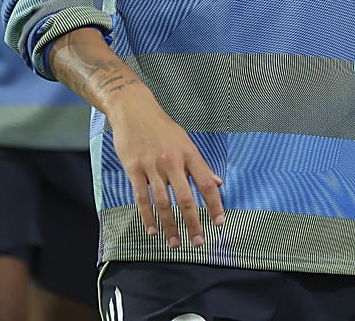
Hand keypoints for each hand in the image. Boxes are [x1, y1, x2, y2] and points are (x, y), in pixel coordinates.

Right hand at [110, 94, 223, 249]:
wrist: (133, 110)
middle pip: (185, 198)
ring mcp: (152, 166)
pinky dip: (147, 216)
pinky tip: (153, 230)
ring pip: (162, 202)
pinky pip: (141, 198)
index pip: (206, 183)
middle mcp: (172, 161)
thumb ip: (201, 165)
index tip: (220, 222)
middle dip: (193, 223)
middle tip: (198, 242)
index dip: (214, 204)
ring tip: (175, 243)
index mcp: (189, 153)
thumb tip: (218, 183)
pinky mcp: (134, 169)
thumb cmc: (162, 127)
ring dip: (170, 225)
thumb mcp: (186, 141)